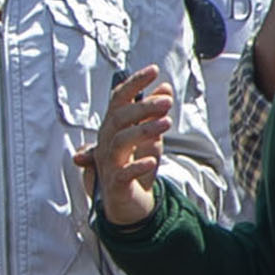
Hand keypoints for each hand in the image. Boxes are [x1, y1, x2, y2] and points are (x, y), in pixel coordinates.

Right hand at [83, 66, 176, 227]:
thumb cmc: (134, 166)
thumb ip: (153, 114)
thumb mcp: (149, 137)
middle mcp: (107, 142)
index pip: (119, 99)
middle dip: (143, 107)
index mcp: (113, 127)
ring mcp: (108, 163)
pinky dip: (138, 166)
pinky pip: (123, 173)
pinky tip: (153, 161)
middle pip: (119, 118)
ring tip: (167, 123)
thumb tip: (164, 87)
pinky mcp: (115, 184)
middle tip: (167, 101)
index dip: (135, 84)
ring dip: (144, 130)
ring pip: (120, 142)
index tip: (154, 70)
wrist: (127, 203)